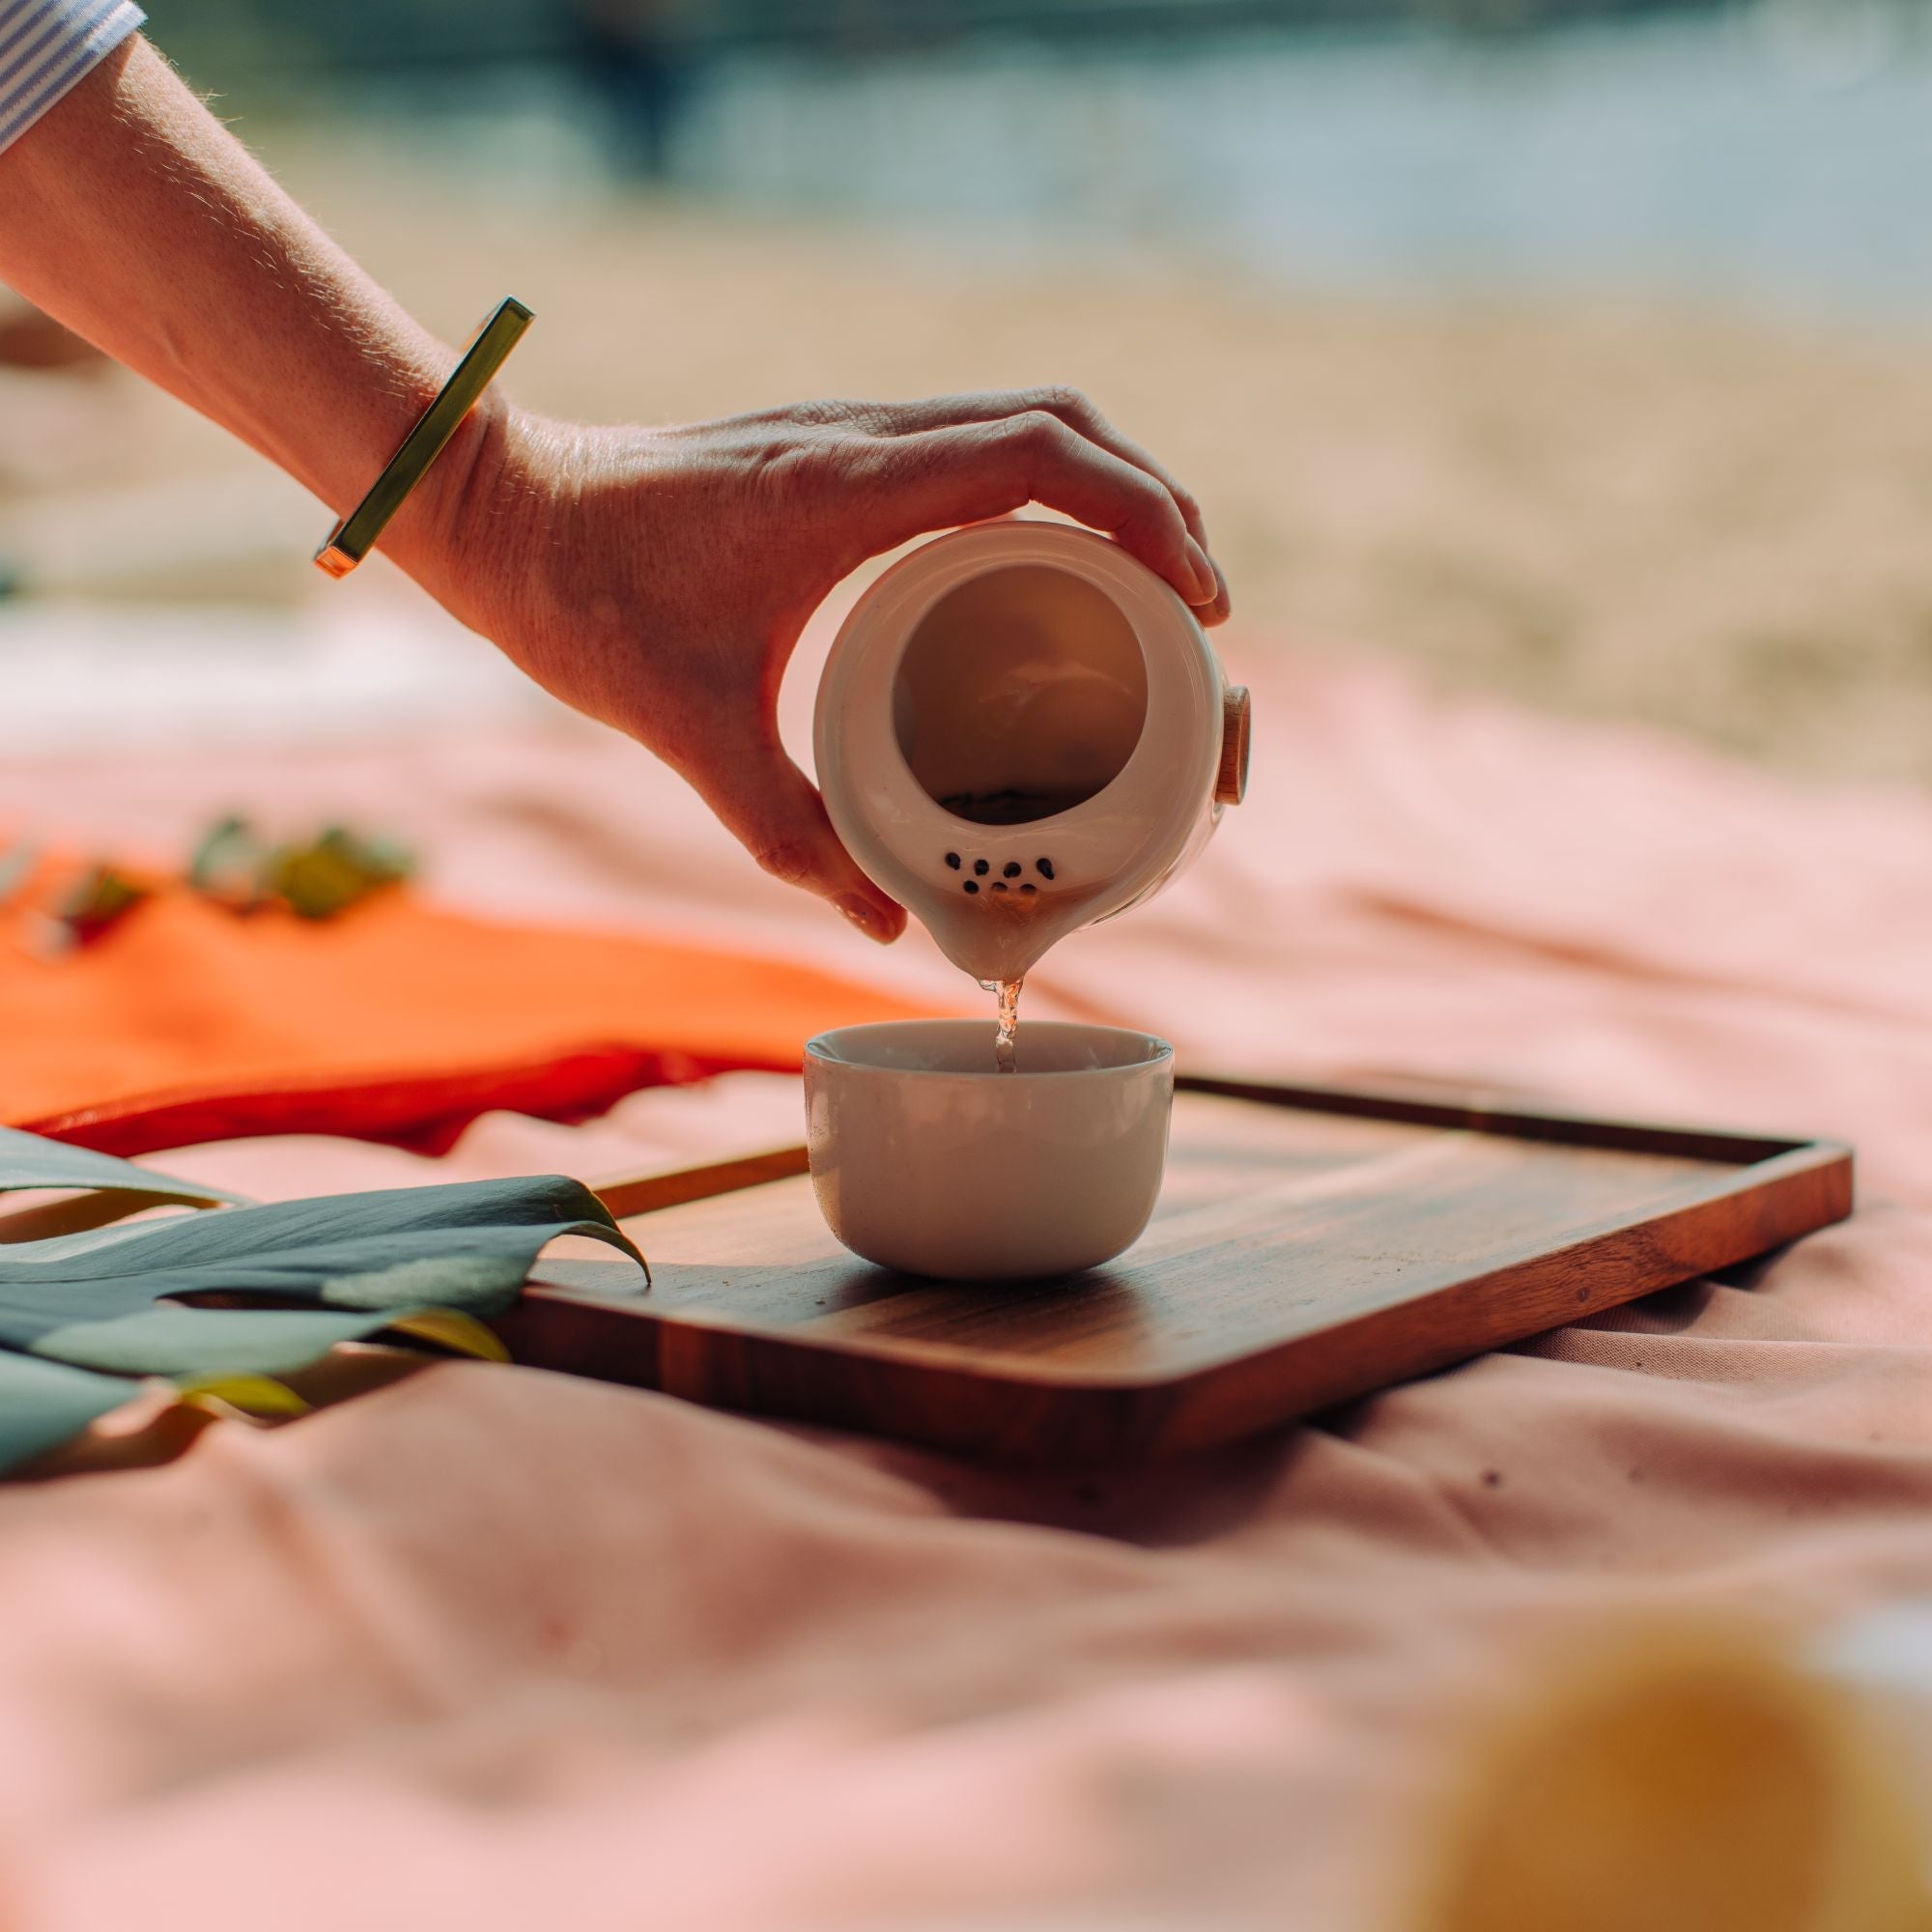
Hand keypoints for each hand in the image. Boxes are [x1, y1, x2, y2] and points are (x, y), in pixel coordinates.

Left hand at [419, 391, 1229, 943]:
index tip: (1197, 601)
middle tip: (1197, 609)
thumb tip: (890, 920)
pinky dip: (1050, 486)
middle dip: (1156, 501)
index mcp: (844, 488)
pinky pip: (979, 439)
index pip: (1041, 455)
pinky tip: (1055, 565)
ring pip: (1028, 416)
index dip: (1144, 514)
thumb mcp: (689, 732)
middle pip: (1063, 421)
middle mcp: (864, 438)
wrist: (501, 510)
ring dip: (1111, 482)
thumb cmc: (584, 603)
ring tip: (1157, 582)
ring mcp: (855, 431)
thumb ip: (790, 834)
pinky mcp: (841, 447)